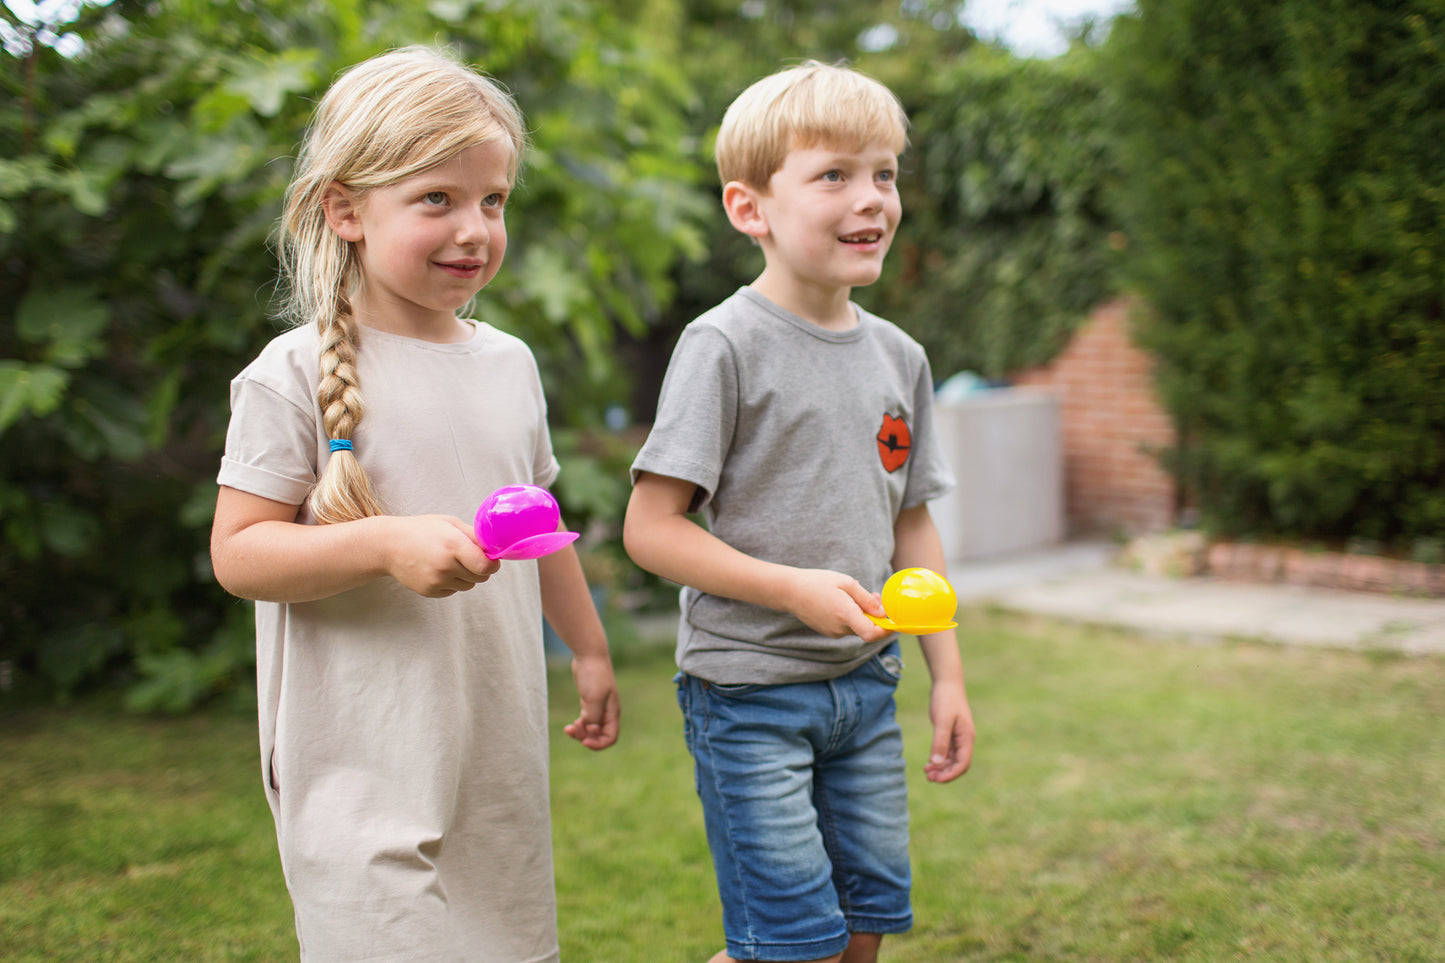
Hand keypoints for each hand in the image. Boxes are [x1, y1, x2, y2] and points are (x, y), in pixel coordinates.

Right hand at [380, 515, 500, 597]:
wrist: (388, 545)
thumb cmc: (422, 530)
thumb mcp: (450, 523)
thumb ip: (475, 536)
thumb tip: (495, 548)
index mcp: (453, 545)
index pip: (486, 566)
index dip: (493, 564)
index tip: (491, 559)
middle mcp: (446, 565)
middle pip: (480, 577)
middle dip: (480, 568)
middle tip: (469, 556)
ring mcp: (437, 581)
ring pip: (468, 585)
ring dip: (466, 576)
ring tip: (450, 561)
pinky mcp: (429, 591)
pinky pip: (453, 590)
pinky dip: (452, 582)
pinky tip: (438, 568)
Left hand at [563, 652, 619, 749]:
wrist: (589, 655)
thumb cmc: (594, 675)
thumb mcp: (594, 697)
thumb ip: (592, 716)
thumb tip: (588, 727)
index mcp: (613, 712)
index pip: (611, 737)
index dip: (598, 744)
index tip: (584, 742)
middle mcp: (607, 712)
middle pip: (600, 735)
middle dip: (586, 738)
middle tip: (573, 730)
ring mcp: (598, 707)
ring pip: (591, 729)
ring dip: (581, 733)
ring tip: (569, 728)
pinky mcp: (589, 702)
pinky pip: (586, 721)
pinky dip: (578, 726)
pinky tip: (570, 725)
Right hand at [780, 568, 890, 641]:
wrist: (790, 591)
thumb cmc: (817, 582)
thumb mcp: (846, 583)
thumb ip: (866, 599)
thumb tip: (882, 613)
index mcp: (845, 614)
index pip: (872, 634)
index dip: (886, 631)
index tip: (893, 622)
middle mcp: (839, 628)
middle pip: (866, 629)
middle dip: (875, 616)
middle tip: (874, 596)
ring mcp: (832, 632)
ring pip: (856, 627)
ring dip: (862, 615)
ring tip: (854, 595)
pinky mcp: (828, 631)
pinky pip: (846, 627)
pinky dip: (851, 617)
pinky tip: (842, 602)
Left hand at [924, 679, 974, 782]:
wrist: (946, 682)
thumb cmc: (946, 699)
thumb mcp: (942, 721)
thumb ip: (940, 742)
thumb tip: (936, 764)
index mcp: (967, 738)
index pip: (963, 764)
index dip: (950, 774)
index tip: (936, 779)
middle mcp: (965, 740)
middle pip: (958, 765)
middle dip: (945, 773)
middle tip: (929, 778)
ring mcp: (958, 737)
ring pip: (952, 760)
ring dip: (941, 768)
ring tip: (926, 773)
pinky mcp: (950, 734)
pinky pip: (947, 752)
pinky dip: (938, 759)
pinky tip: (928, 764)